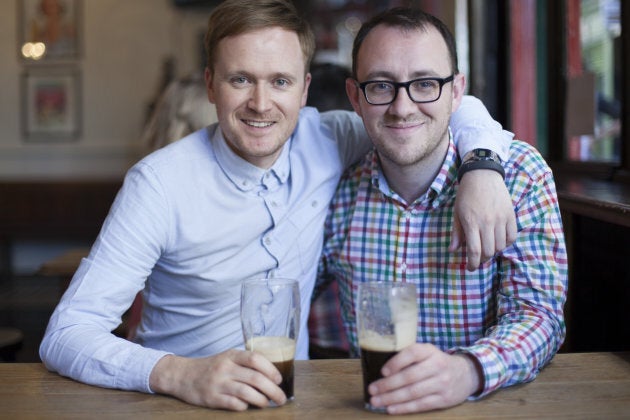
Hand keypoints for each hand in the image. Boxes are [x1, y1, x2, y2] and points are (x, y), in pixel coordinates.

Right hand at [149, 349, 285, 410]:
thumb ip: (245, 363)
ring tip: (267, 403)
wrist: (182, 375)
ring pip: (247, 393)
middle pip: (255, 378)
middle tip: (281, 398)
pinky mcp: (211, 398)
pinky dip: (245, 407)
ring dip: (262, 400)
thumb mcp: (227, 357)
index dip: (271, 369)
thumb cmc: (211, 367)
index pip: (256, 358)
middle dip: (273, 390)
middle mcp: (225, 368)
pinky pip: (234, 404)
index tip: (279, 379)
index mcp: (231, 355)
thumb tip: (271, 375)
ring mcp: (218, 383)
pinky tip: (248, 406)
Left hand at [367, 343, 481, 414]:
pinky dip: (404, 408)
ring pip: (413, 393)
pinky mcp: (444, 399)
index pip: (412, 353)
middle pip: (410, 377)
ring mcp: (442, 383)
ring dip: (392, 398)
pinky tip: (391, 409)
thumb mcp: (427, 352)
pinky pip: (421, 405)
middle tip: (372, 390)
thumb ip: (409, 357)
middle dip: (388, 385)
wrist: (466, 374)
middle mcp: (437, 366)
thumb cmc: (437, 362)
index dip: (396, 362)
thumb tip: (381, 370)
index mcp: (430, 350)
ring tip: (376, 401)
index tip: (382, 371)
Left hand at [451, 169, 516, 269]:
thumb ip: (457, 233)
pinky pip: (512, 237)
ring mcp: (501, 219)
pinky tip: (499, 240)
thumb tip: (454, 250)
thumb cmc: (466, 194)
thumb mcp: (457, 213)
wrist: (482, 175)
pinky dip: (506, 243)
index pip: (474, 251)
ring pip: (500, 246)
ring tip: (487, 246)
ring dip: (493, 251)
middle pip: (488, 251)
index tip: (470, 268)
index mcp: (471, 222)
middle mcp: (487, 222)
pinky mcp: (510, 215)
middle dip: (482, 259)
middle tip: (478, 258)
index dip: (472, 264)